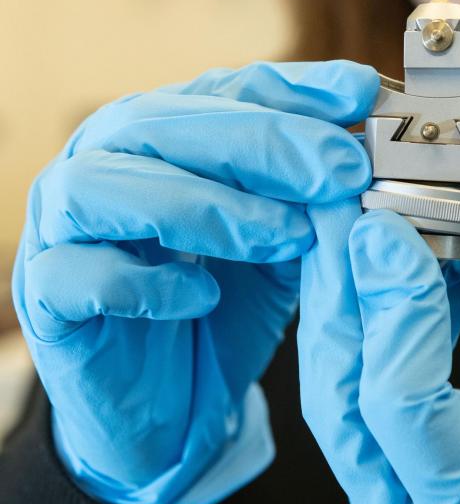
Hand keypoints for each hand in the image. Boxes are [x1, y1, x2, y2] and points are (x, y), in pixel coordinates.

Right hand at [13, 60, 377, 503]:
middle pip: (163, 122)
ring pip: (107, 185)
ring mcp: (61, 227)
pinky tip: (201, 298)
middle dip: (262, 142)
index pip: (223, 88)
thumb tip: (369, 144)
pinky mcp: (46, 297)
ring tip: (284, 237)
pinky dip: (143, 281)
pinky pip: (78, 273)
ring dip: (205, 205)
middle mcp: (101, 163)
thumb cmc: (224, 310)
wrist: (174, 415)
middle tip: (338, 171)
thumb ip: (313, 194)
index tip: (364, 95)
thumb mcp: (283, 242)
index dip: (294, 88)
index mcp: (159, 134)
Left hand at [298, 162, 459, 503]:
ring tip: (362, 223)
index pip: (405, 409)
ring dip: (349, 300)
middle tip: (350, 208)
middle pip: (345, 398)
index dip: (394, 308)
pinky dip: (375, 321)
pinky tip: (397, 262)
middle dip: (345, 293)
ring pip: (337, 391)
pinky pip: (357, 388)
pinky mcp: (383, 478)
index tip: (389, 227)